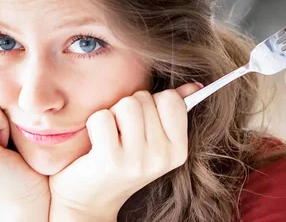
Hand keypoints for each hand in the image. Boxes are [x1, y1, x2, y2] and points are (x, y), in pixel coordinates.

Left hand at [48, 83, 200, 220]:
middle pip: (143, 99)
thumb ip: (173, 112)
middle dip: (127, 109)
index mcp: (178, 151)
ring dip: (111, 115)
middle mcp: (161, 158)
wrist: (90, 200)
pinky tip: (96, 144)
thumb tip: (194, 85)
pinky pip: (102, 117)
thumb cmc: (121, 162)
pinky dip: (93, 124)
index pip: (170, 100)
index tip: (142, 123)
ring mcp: (137, 161)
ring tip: (109, 137)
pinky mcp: (110, 160)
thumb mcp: (152, 141)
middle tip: (121, 134)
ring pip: (125, 104)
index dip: (151, 103)